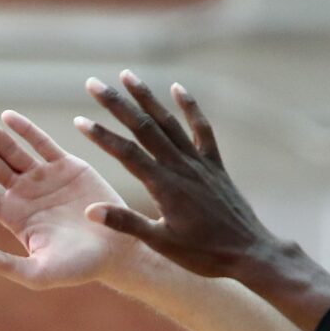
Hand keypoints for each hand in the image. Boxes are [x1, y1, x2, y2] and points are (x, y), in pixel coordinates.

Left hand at [0, 107, 146, 288]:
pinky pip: (43, 143)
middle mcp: (25, 194)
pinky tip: (8, 117)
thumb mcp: (39, 273)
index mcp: (15, 217)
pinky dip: (26, 129)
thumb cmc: (79, 268)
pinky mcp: (68, 166)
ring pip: (12, 149)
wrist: (118, 251)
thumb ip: (6, 265)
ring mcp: (45, 178)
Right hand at [75, 70, 282, 281]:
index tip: (79, 120)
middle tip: (93, 84)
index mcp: (165, 187)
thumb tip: (90, 210)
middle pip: (144, 128)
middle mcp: (181, 168)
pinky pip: (201, 130)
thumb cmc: (204, 255)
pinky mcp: (215, 165)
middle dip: (116, 104)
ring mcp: (200, 164)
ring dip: (147, 98)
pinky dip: (190, 108)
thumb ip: (126, 224)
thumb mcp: (161, 243)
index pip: (127, 154)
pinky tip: (178, 89)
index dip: (102, 136)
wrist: (249, 252)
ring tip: (127, 75)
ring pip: (169, 122)